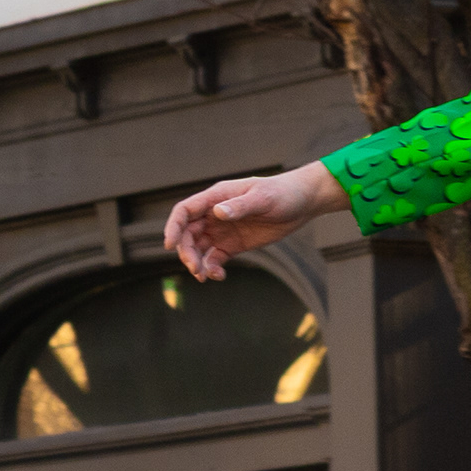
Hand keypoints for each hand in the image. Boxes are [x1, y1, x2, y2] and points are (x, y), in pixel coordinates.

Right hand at [162, 162, 344, 280]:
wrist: (301, 203)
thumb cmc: (282, 193)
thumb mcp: (263, 198)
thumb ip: (240, 206)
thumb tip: (218, 213)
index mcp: (216, 197)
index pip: (184, 211)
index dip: (173, 227)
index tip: (169, 245)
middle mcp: (214, 214)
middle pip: (187, 234)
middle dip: (186, 252)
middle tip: (195, 268)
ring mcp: (222, 230)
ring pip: (198, 248)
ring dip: (197, 263)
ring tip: (205, 276)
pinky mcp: (233, 245)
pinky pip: (214, 258)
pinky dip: (212, 268)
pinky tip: (218, 276)